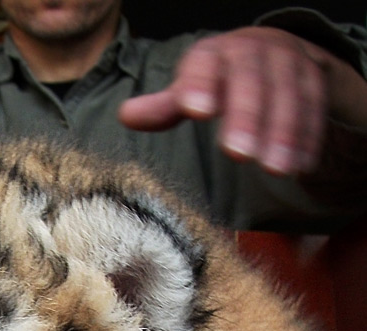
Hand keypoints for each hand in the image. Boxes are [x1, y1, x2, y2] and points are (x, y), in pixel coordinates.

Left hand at [118, 27, 336, 175]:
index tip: (195, 110)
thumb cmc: (221, 79)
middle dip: (245, 117)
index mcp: (214, 54)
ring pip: (287, 94)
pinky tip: (301, 165)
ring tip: (274, 169)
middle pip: (249, 81)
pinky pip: (315, 106)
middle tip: (237, 154)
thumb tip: (126, 115)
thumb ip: (164, 107)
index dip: (199, 84)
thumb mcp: (192, 88)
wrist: (275, 55)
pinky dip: (309, 136)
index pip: (205, 63)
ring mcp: (287, 63)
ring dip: (282, 133)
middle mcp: (253, 51)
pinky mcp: (314, 80)